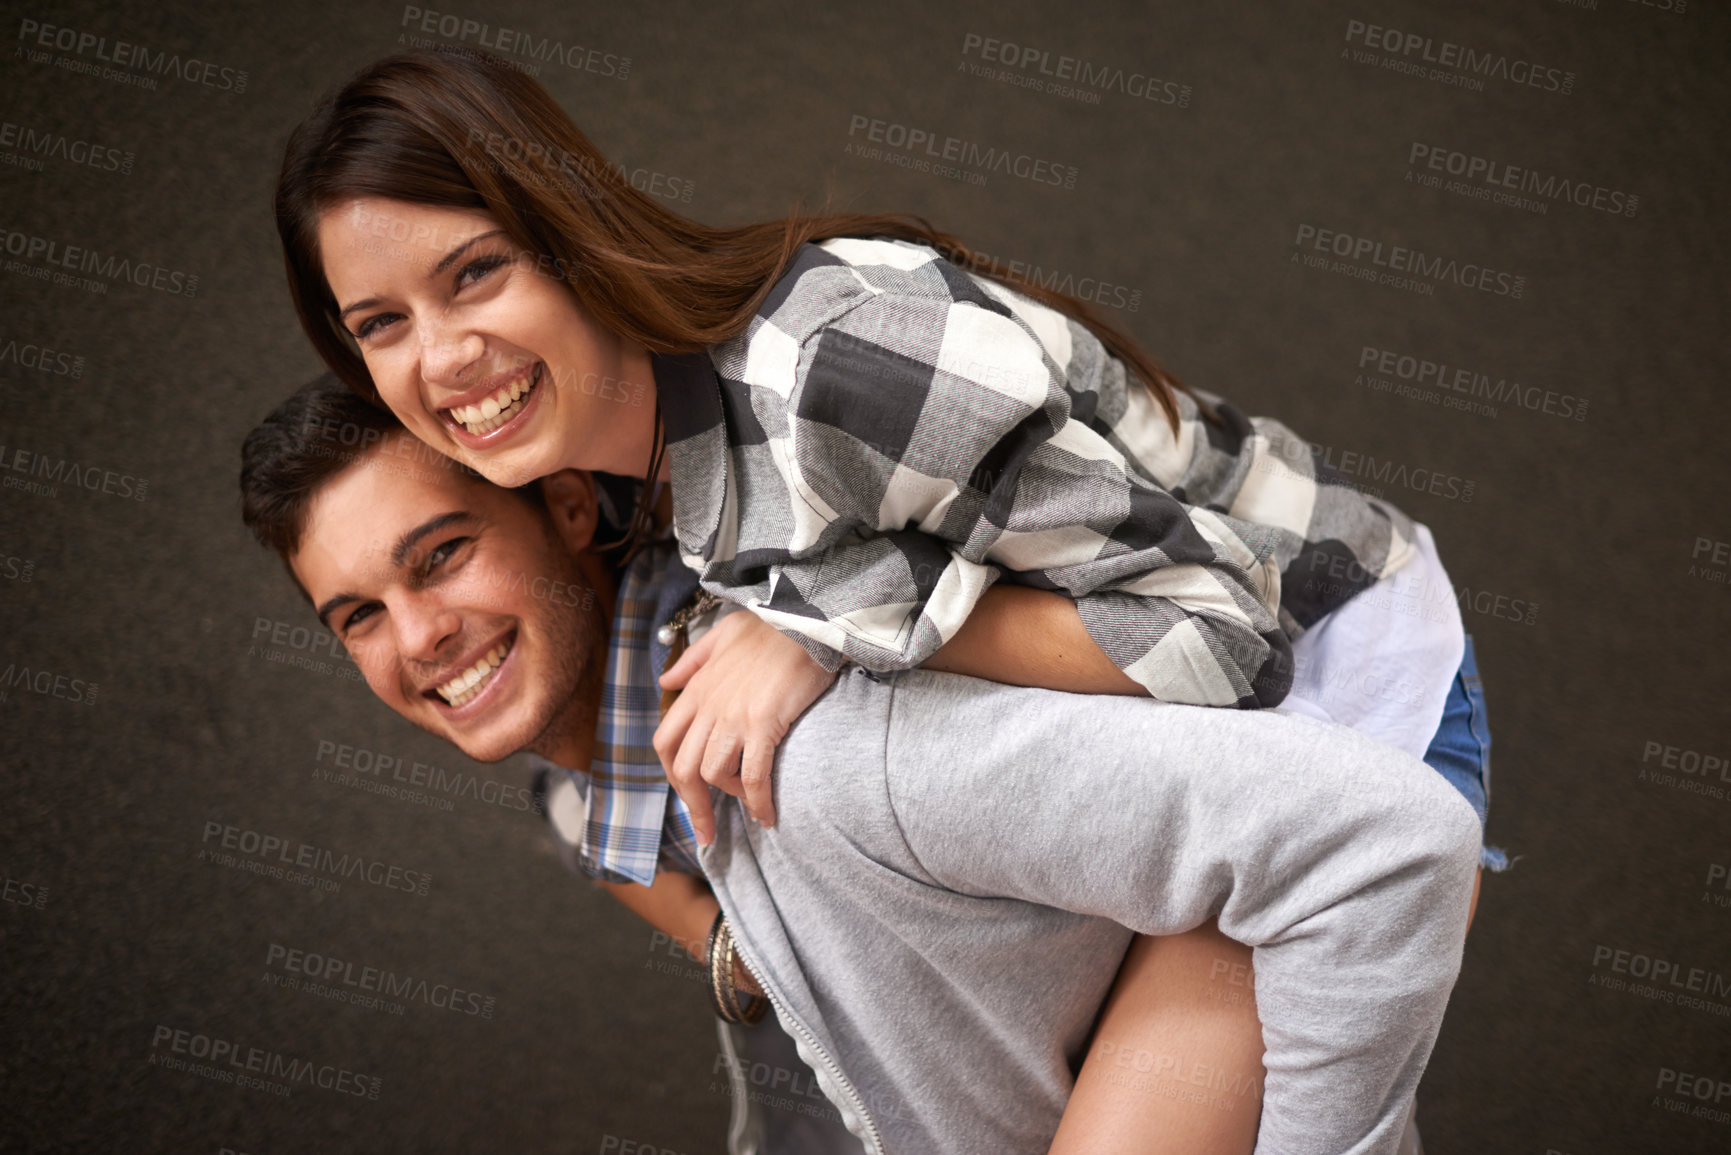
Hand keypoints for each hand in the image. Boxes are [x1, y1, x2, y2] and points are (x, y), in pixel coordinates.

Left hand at [653, 610, 837, 843]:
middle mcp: (709, 706)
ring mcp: (733, 716)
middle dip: (694, 805)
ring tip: (750, 805)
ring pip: (714, 774)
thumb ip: (693, 659)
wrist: (807, 618)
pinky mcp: (762, 723)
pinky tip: (767, 815)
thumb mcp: (724, 633)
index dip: (672, 775)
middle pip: (683, 768)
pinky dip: (757, 802)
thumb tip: (666, 682)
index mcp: (697, 688)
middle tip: (708, 830)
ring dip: (730, 798)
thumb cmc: (772, 626)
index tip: (688, 795)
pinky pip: (752, 776)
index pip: (666, 741)